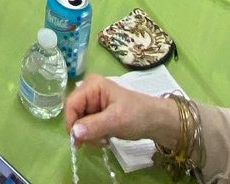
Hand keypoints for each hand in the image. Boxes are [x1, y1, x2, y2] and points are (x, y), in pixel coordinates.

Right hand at [66, 76, 180, 147]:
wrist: (157, 122)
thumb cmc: (138, 115)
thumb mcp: (116, 120)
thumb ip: (94, 126)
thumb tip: (73, 133)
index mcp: (92, 86)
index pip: (72, 103)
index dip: (72, 122)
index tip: (79, 142)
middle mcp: (90, 91)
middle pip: (75, 113)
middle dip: (84, 131)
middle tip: (99, 142)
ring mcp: (94, 102)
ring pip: (80, 122)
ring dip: (90, 135)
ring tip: (105, 141)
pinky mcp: (98, 113)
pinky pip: (87, 126)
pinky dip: (94, 135)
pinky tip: (105, 139)